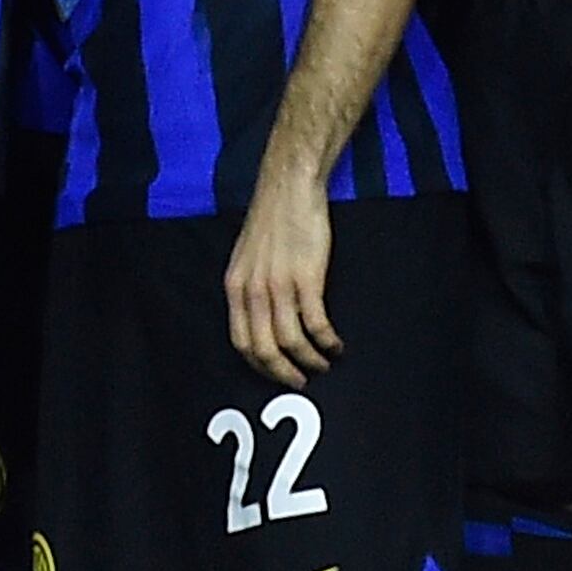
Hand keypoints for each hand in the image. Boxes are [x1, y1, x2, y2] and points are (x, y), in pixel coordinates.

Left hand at [223, 166, 343, 388]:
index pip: (240, 341)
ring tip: (323, 364)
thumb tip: (261, 320)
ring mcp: (279, 286)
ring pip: (291, 342)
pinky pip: (316, 324)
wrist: (288, 189)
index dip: (259, 365)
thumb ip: (250, 289)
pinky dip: (327, 342)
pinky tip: (335, 345)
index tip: (275, 374)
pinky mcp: (307, 279)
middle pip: (264, 349)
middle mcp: (253, 291)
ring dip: (310, 361)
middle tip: (301, 382)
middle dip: (283, 373)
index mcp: (236, 287)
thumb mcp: (247, 258)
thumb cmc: (272, 221)